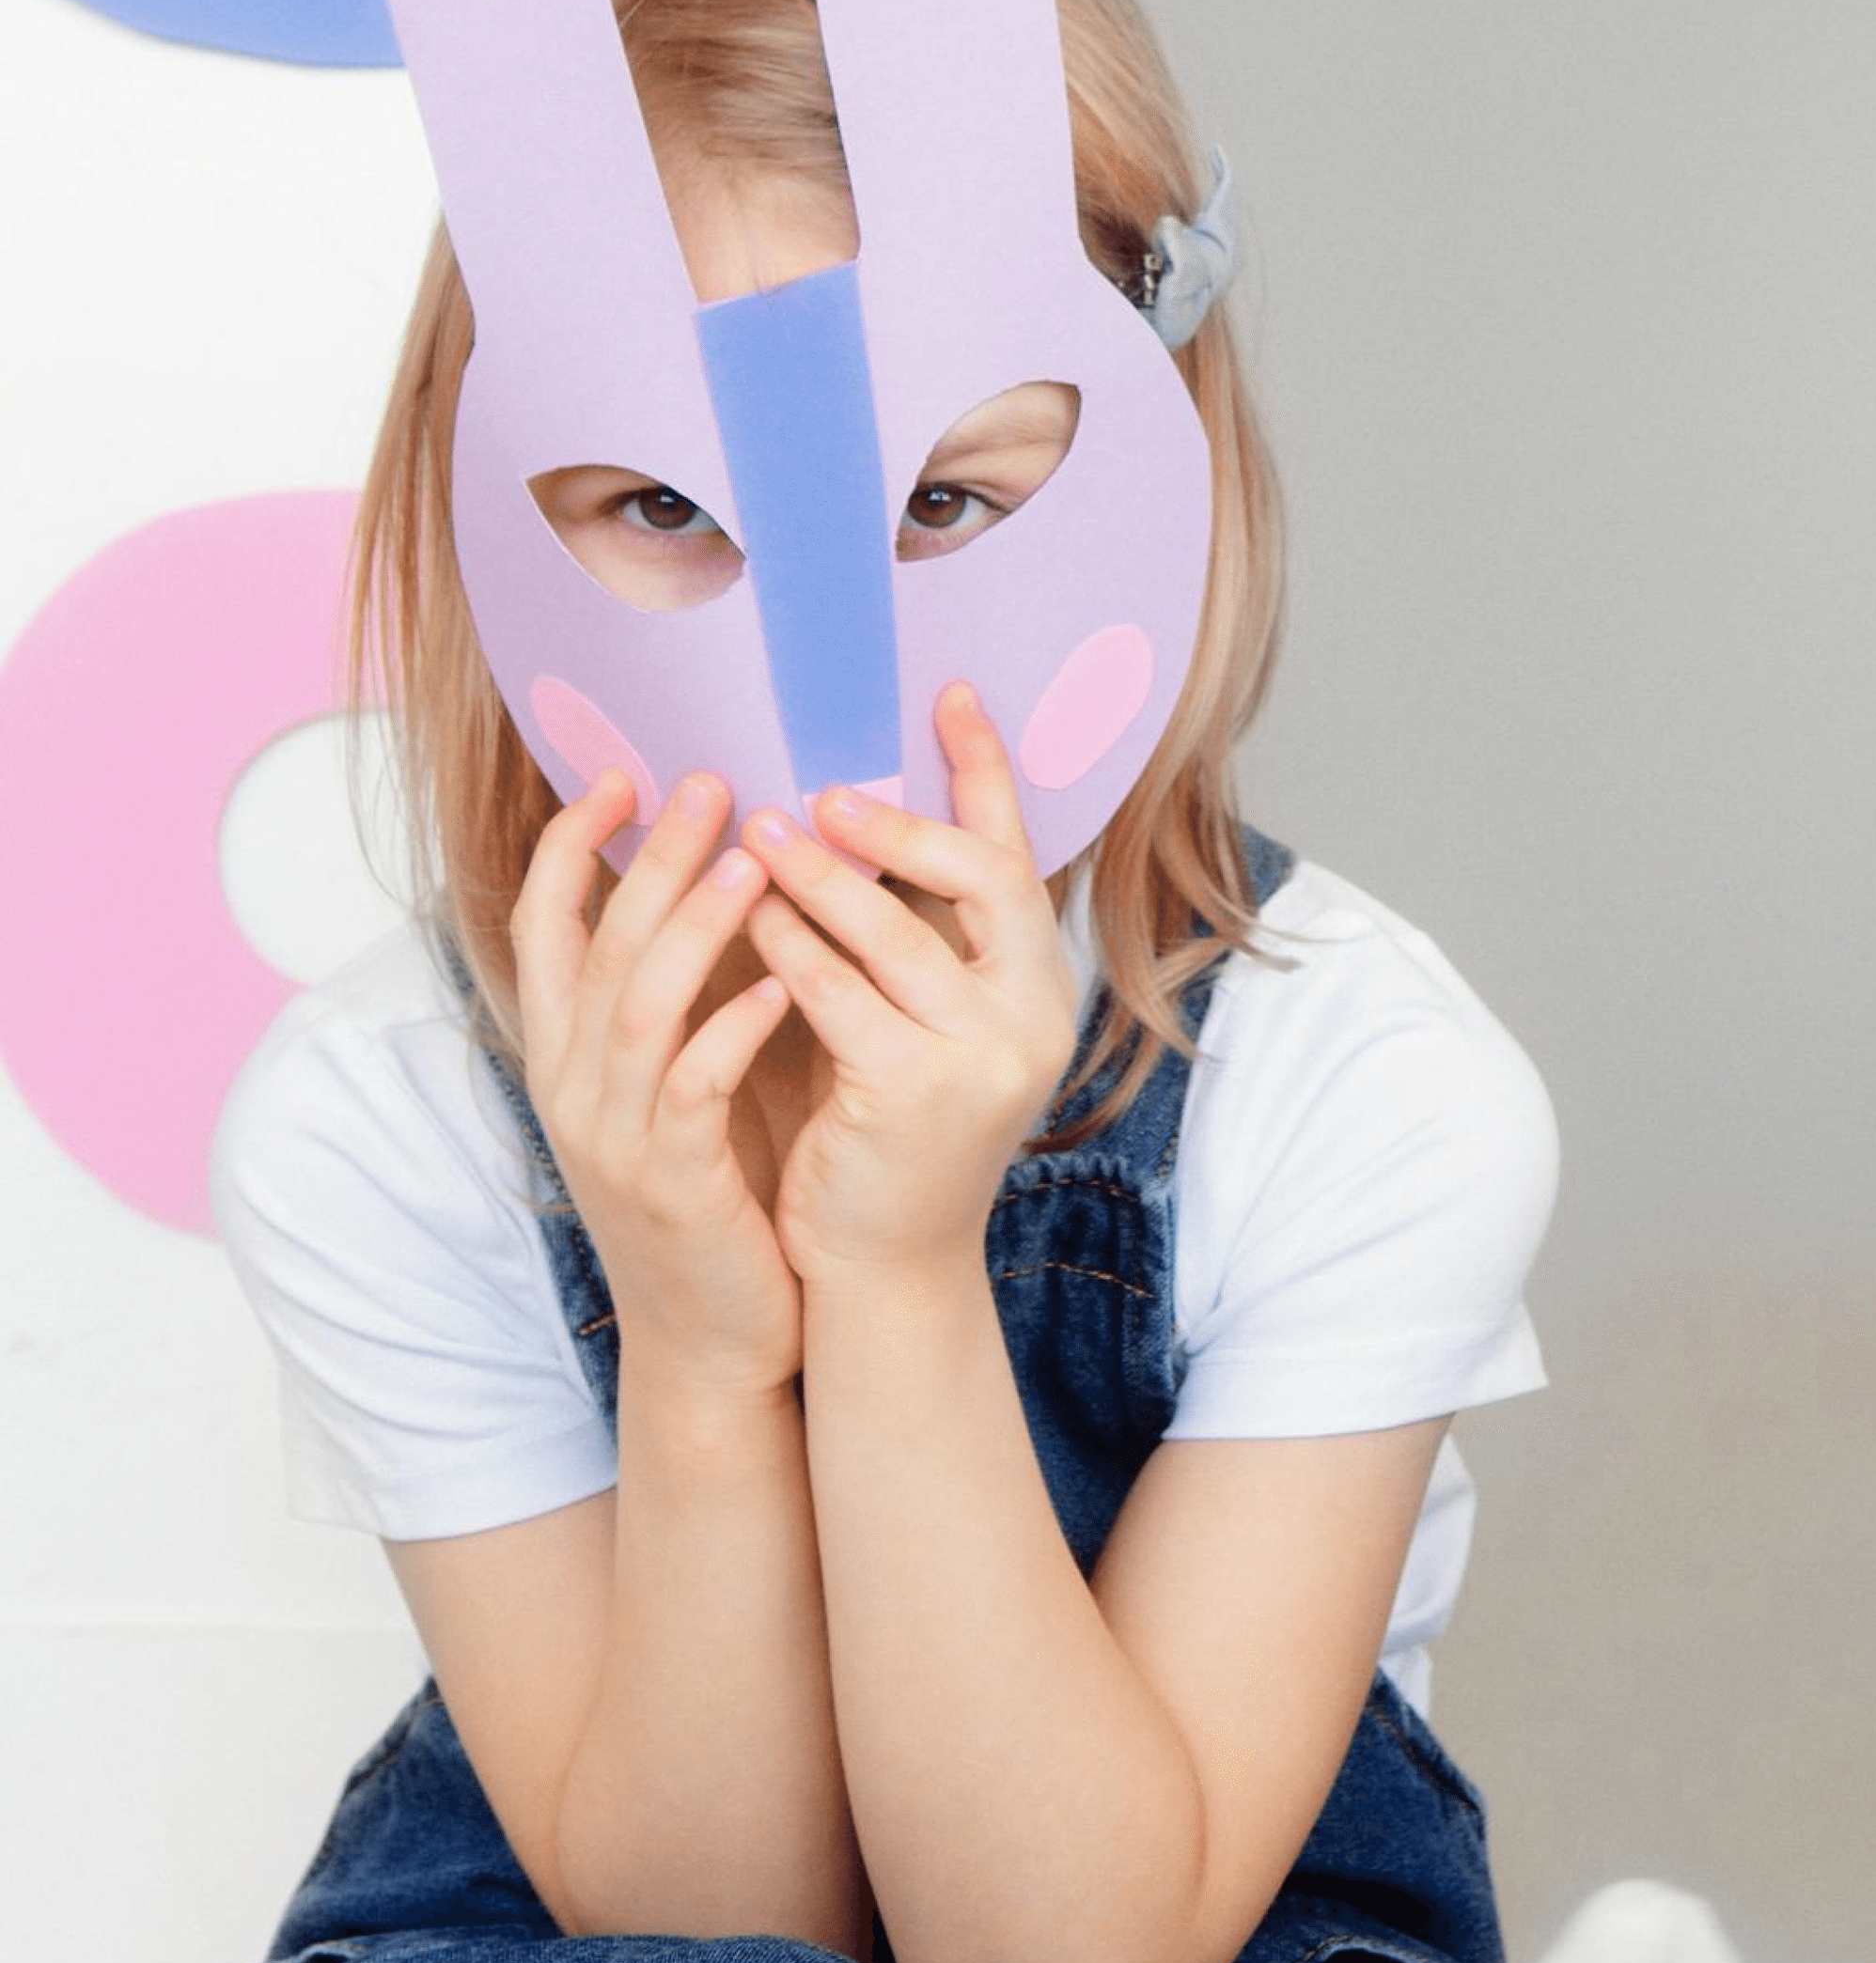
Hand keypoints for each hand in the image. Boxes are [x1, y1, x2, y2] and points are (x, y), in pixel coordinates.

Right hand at [508, 766, 800, 1394]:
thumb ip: (679, 995)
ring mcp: (613, 1140)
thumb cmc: (715, 1193)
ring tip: (752, 859)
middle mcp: (572, 1090)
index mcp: (564, 1056)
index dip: (568, 849)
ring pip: (638, 1008)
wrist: (714, 1338)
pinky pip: (693, 1090)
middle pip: (595, 948)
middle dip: (645, 859)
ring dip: (693, 928)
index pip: (541, 929)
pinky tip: (779, 986)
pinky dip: (731, 1032)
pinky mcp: (671, 1183)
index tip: (615, 774)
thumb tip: (718, 878)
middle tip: (704, 781)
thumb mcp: (678, 1084)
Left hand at [742, 688, 1083, 1297]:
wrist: (886, 1269)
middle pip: (985, 878)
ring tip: (759, 831)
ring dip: (823, 874)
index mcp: (1038, 989)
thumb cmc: (886, 1136)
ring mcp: (984, 1057)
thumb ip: (910, 939)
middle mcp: (1033, 1015)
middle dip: (902, 825)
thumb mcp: (920, 1026)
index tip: (954, 693)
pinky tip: (750, 920)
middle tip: (826, 787)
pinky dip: (791, 951)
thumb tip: (853, 819)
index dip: (989, 773)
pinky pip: (841, 996)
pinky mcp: (917, 1093)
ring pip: (898, 934)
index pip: (1019, 857)